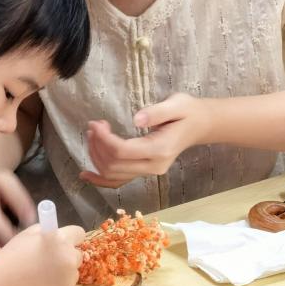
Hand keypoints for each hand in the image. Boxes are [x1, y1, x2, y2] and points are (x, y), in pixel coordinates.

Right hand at [0, 223, 84, 285]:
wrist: (4, 282)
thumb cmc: (13, 255)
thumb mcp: (28, 234)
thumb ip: (47, 231)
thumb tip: (58, 233)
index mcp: (60, 239)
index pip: (79, 233)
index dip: (71, 237)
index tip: (64, 241)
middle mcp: (69, 257)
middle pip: (78, 254)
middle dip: (67, 254)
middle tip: (49, 258)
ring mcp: (69, 277)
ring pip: (73, 271)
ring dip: (64, 270)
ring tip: (43, 273)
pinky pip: (67, 284)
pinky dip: (59, 283)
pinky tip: (42, 283)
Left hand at [79, 93, 210, 187]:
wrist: (199, 125)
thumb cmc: (188, 112)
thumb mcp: (177, 104)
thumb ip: (157, 112)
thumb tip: (136, 119)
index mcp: (160, 149)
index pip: (122, 151)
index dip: (103, 139)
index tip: (95, 123)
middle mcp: (154, 166)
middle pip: (114, 164)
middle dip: (97, 146)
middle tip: (93, 125)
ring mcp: (149, 172)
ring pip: (113, 174)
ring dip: (96, 157)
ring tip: (93, 135)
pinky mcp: (144, 171)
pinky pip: (119, 181)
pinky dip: (101, 179)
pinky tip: (85, 175)